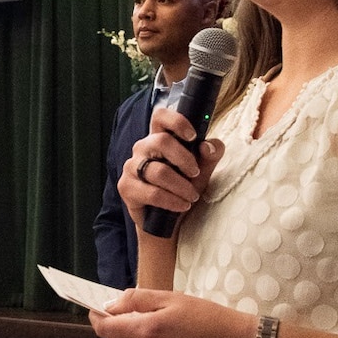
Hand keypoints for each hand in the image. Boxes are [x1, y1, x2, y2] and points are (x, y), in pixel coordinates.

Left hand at [88, 289, 256, 337]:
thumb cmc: (209, 317)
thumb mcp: (172, 298)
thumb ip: (136, 300)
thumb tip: (110, 306)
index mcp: (147, 330)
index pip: (106, 329)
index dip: (97, 320)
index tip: (96, 313)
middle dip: (121, 329)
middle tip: (139, 317)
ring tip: (167, 334)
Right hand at [120, 106, 225, 224]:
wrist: (169, 221)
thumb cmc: (183, 188)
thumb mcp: (203, 170)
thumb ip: (211, 154)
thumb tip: (208, 146)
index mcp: (159, 138)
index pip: (160, 116)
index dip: (176, 121)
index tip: (192, 136)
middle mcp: (142, 148)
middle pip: (161, 141)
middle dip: (184, 159)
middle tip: (196, 173)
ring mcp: (131, 167)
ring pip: (159, 171)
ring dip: (181, 186)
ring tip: (192, 196)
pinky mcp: (126, 187)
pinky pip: (152, 192)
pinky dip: (172, 200)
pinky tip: (181, 205)